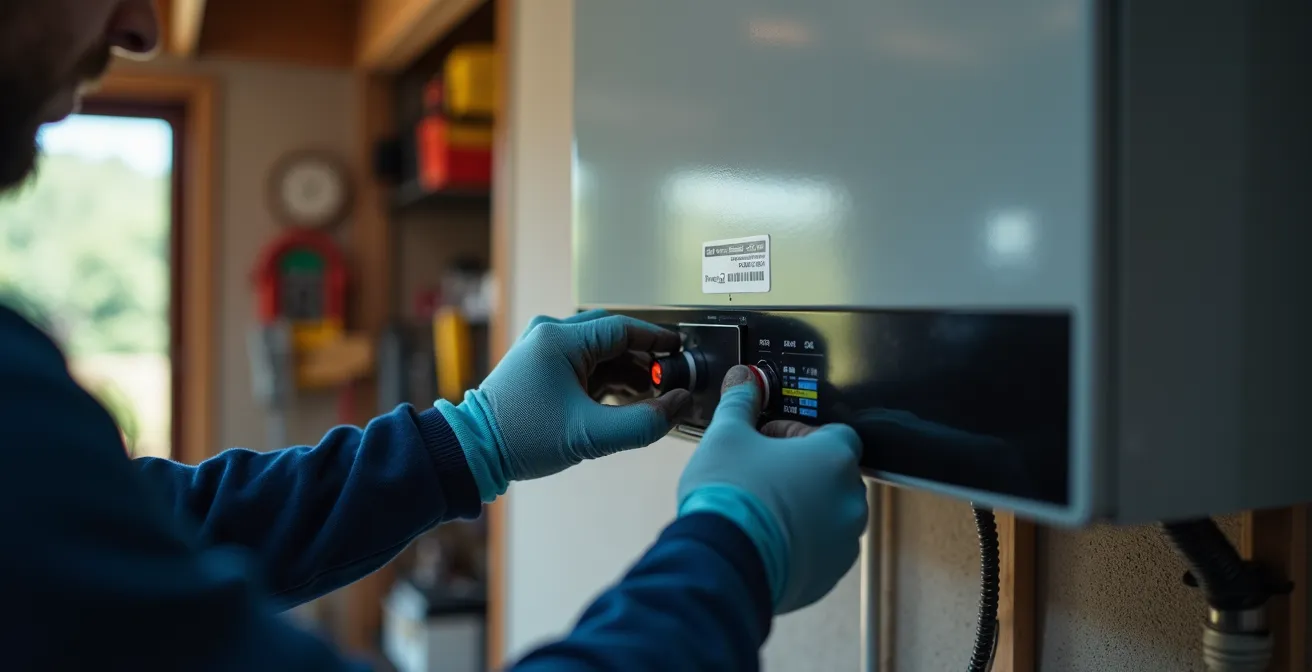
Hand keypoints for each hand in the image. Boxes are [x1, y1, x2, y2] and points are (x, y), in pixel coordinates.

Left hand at [437, 310, 691, 500]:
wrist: (475, 451)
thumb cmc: (521, 439)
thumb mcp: (591, 435)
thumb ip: (644, 423)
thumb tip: (680, 404)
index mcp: (559, 339)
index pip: (622, 328)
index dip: (656, 340)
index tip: (679, 348)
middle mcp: (549, 335)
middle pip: (611, 335)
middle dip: (642, 356)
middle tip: (668, 375)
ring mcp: (541, 348)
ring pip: (598, 349)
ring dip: (624, 368)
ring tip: (649, 393)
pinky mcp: (539, 365)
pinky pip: (583, 361)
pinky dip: (605, 376)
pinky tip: (622, 398)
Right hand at [677, 365, 867, 613]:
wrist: (722, 562)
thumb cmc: (730, 494)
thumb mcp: (727, 435)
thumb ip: (741, 401)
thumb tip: (743, 379)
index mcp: (834, 458)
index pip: (834, 433)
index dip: (799, 434)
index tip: (768, 441)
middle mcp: (850, 499)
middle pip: (832, 474)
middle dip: (800, 471)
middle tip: (760, 473)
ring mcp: (843, 541)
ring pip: (828, 514)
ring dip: (802, 507)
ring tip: (760, 510)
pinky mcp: (828, 575)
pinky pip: (820, 550)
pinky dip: (799, 542)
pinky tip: (764, 539)